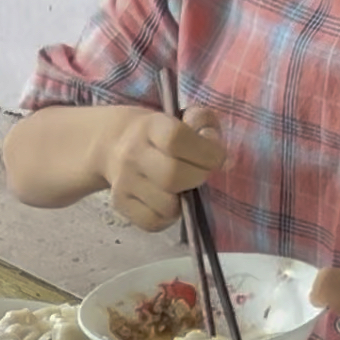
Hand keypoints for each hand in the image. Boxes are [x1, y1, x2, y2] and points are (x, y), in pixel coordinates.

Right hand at [103, 106, 225, 231]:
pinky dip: (167, 218)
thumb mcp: (184, 117)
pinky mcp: (120, 204)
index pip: (176, 139)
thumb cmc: (160, 134)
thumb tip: (223, 159)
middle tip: (201, 174)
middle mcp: (132, 154)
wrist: (115, 144)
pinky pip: (152, 222)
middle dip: (197, 178)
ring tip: (182, 188)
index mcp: (150, 127)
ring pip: (165, 205)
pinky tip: (169, 203)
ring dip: (183, 201)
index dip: (205, 151)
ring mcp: (123, 182)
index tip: (216, 157)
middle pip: (171, 175)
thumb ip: (205, 126)